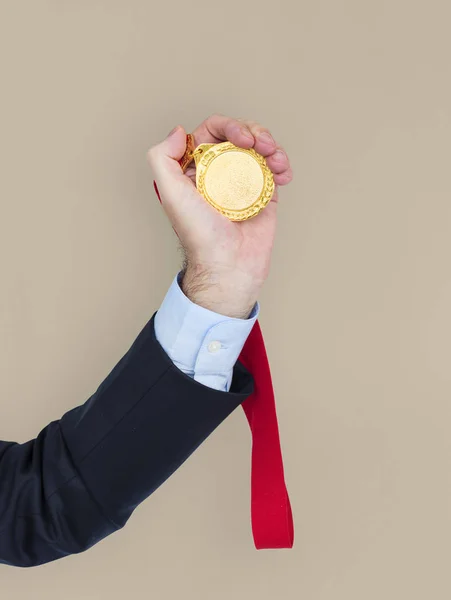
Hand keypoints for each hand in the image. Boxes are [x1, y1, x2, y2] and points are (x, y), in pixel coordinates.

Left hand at [147, 114, 292, 317]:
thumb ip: (162, 157)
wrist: (229, 266)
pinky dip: (283, 165)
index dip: (229, 126)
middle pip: (240, 136)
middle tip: (262, 145)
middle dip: (255, 132)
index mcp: (197, 169)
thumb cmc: (199, 235)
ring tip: (277, 160)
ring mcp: (243, 184)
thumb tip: (180, 132)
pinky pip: (275, 171)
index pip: (212, 132)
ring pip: (260, 149)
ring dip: (273, 146)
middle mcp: (219, 174)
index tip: (242, 140)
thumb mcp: (170, 194)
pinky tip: (284, 173)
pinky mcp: (263, 196)